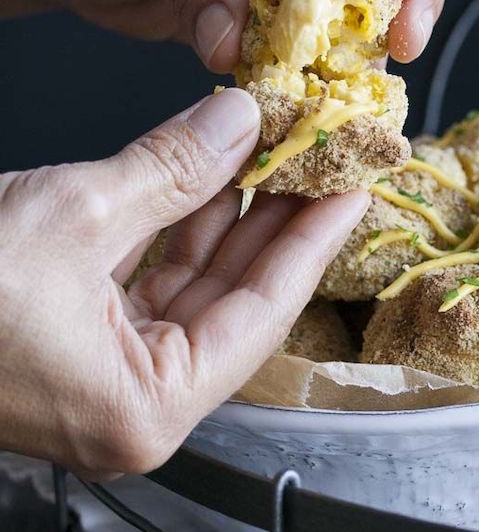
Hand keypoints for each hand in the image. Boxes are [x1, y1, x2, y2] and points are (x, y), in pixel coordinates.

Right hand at [0, 89, 367, 476]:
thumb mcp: (70, 213)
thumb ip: (168, 169)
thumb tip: (238, 123)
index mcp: (146, 409)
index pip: (262, 315)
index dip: (313, 242)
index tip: (355, 188)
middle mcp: (135, 405)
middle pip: (236, 303)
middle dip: (279, 225)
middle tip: (326, 162)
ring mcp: (104, 378)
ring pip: (194, 289)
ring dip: (230, 220)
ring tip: (279, 155)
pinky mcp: (76, 345)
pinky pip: (149, 284)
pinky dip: (178, 231)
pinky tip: (211, 179)